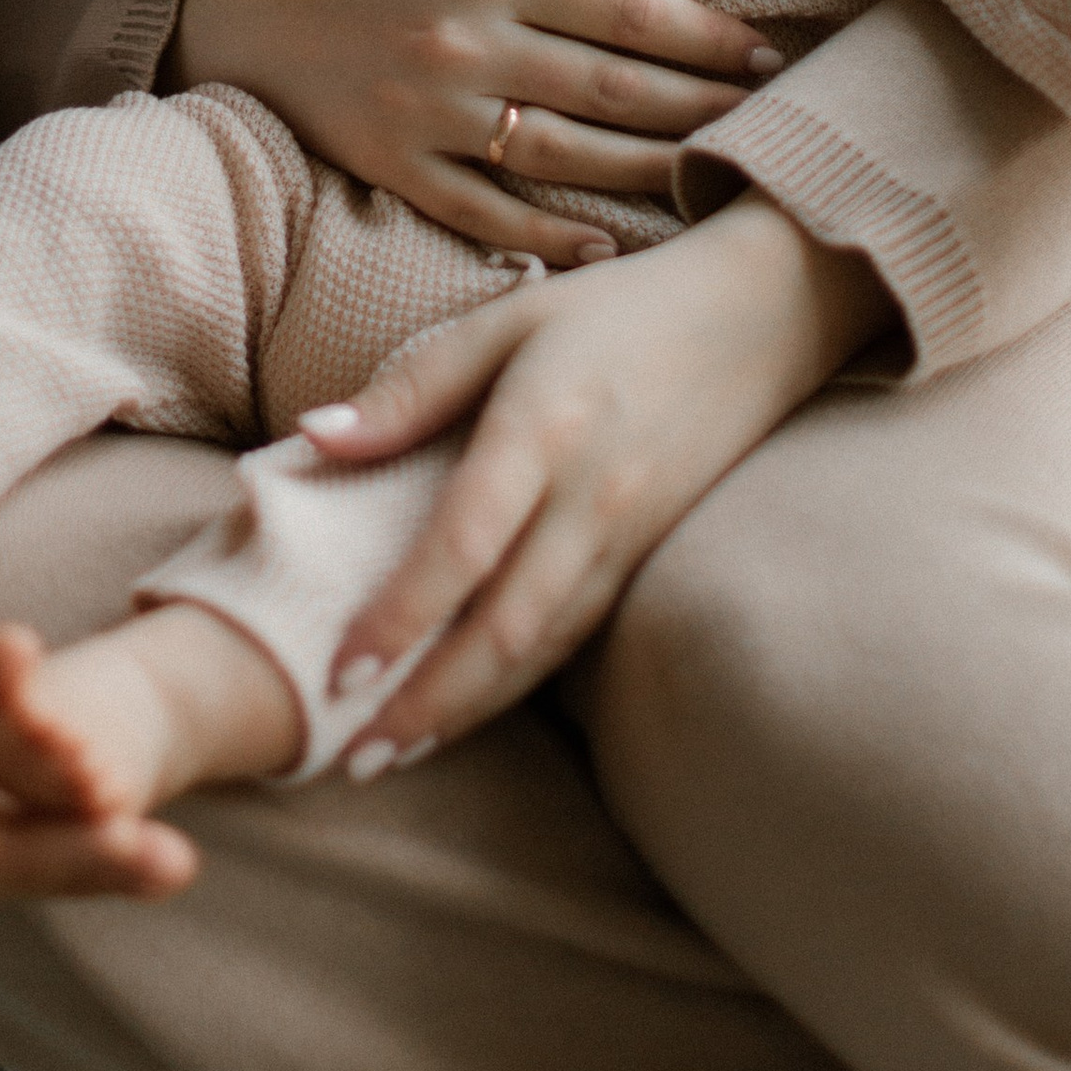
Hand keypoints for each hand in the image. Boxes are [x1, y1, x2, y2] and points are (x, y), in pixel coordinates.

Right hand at [167, 0, 779, 272]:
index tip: (764, 53)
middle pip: (611, 86)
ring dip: (650, 169)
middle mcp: (466, 38)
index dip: (706, 35)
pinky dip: (550, 233)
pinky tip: (610, 247)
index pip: (627, 8)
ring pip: (565, 154)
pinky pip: (486, 211)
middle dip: (701, 104)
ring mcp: (431, 111)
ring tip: (711, 173)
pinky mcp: (397, 168)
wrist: (259, 15)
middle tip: (764, 118)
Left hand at [299, 193, 887, 754]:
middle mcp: (591, 497)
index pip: (465, 543)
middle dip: (429, 702)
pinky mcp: (648, 556)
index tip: (338, 672)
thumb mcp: (506, 322)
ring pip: (542, 646)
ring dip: (468, 710)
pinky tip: (470, 706)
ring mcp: (629, 536)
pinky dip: (518, 682)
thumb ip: (411, 388)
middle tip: (357, 758)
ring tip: (394, 753)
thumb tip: (312, 440)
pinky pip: (576, 633)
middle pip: (505, 626)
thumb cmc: (612, 311)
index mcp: (544, 428)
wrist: (758, 316)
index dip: (402, 615)